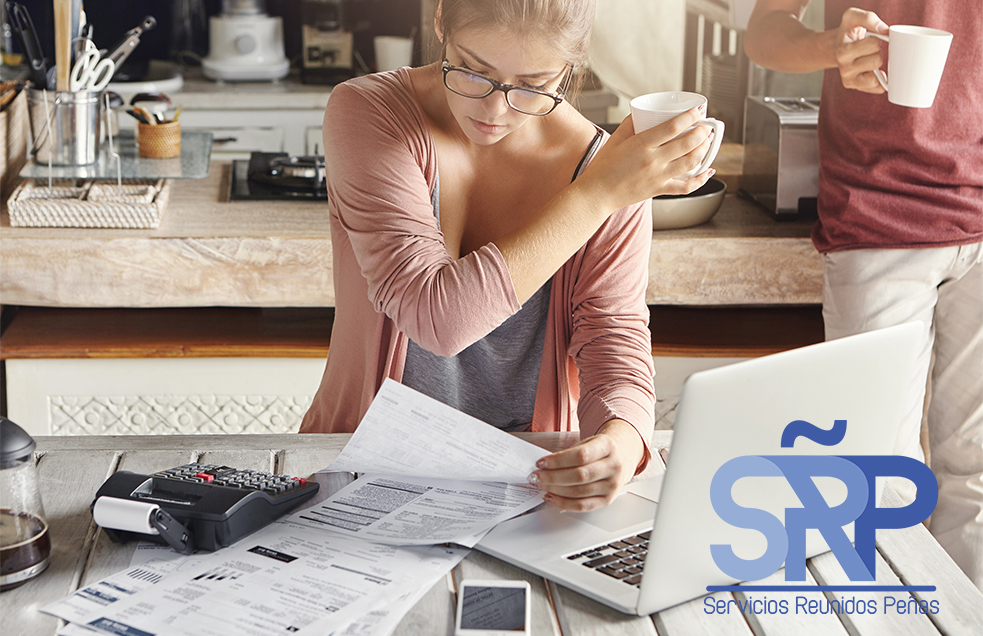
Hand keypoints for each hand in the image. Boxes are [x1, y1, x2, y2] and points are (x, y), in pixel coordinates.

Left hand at [527, 419, 644, 511]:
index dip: (558, 460)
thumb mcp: (587, 442)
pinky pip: (583, 505)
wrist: (620, 458)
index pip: (580, 456)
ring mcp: (612, 485)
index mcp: (608, 447)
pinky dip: (563, 503)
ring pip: (579, 492)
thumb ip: (568, 453)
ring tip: (541, 485)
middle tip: (536, 476)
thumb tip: (544, 466)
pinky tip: (551, 496)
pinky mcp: (607, 500)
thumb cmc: (598, 450)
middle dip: (553, 477)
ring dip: (555, 490)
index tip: (541, 463)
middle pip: (579, 475)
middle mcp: (613, 466)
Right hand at [578, 110, 714, 211]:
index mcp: (641, 145)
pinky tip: (708, 171)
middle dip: (702, 132)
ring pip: (691, 162)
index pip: (672, 127)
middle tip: (706, 126)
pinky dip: (700, 180)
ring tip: (707, 141)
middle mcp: (652, 161)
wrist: (597, 194)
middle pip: (687, 143)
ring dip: (704, 150)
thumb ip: (630, 124)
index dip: (690, 116)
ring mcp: (658, 177)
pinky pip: (686, 187)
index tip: (699, 110)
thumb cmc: (603, 167)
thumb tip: (643, 114)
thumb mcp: (615, 139)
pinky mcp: (659, 190)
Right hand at [830, 8, 888, 92]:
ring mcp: (848, 79)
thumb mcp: (853, 17)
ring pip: (875, 78)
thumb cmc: (847, 32)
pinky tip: (876, 73)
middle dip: (878, 53)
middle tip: (870, 50)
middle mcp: (844, 68)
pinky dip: (879, 81)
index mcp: (843, 51)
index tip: (871, 39)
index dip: (877, 39)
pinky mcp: (854, 86)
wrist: (834, 46)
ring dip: (878, 67)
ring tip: (870, 60)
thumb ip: (868, 18)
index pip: (874, 45)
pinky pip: (875, 88)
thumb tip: (885, 30)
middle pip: (877, 60)